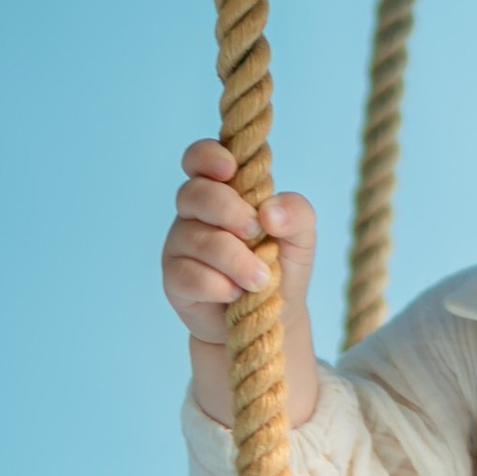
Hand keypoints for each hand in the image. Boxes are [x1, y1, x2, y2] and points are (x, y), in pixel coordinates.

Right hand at [163, 140, 320, 427]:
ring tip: (261, 279)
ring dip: (234, 259)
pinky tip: (235, 294)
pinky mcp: (175, 279)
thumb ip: (296, 213)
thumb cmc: (280, 267)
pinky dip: (219, 285)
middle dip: (228, 211)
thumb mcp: (301, 237)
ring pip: (196, 238)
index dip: (208, 156)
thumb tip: (269, 212)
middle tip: (256, 232)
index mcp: (223, 190)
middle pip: (194, 193)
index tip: (230, 169)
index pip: (199, 158)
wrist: (271, 319)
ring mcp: (181, 245)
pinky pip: (189, 275)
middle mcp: (195, 212)